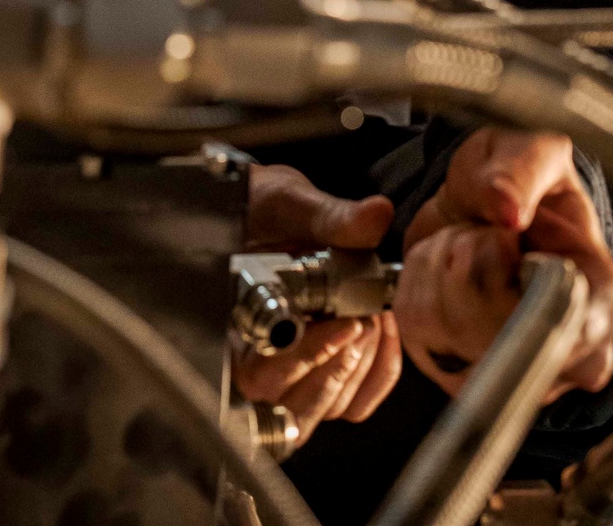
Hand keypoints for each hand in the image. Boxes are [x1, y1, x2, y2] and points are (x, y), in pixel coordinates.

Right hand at [233, 164, 401, 446]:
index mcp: (230, 326)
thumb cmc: (260, 208)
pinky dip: (379, 372)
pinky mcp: (319, 378)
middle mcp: (252, 362)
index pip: (256, 373)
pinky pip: (354, 404)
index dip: (304, 357)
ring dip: (361, 365)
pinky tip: (381, 330)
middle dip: (340, 363)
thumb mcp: (286, 201)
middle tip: (364, 316)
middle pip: (293, 408)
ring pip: (326, 410)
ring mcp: (288, 376)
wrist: (265, 214)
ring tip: (370, 316)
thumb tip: (373, 216)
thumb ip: (325, 214)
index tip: (344, 324)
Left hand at [392, 129, 612, 402]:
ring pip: (448, 329)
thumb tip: (506, 208)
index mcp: (603, 298)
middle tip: (484, 231)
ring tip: (466, 244)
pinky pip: (416, 329)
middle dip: (470, 260)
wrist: (480, 204)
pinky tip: (441, 268)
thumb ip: (521, 169)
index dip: (518, 285)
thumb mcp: (528, 150)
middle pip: (496, 333)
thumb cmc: (519, 180)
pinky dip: (415, 283)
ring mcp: (514, 370)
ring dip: (440, 267)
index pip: (573, 327)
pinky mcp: (460, 372)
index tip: (500, 236)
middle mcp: (567, 354)